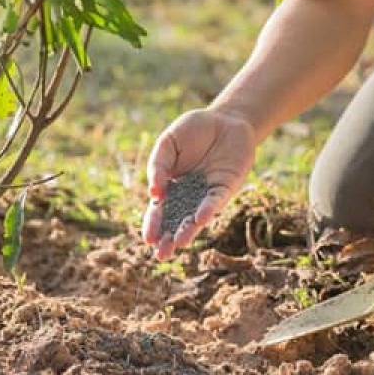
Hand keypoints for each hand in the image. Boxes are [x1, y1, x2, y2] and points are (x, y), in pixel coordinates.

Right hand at [141, 108, 256, 258]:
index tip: (148, 239)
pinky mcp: (225, 188)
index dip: (153, 225)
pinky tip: (199, 219)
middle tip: (161, 254)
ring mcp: (206, 194)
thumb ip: (158, 165)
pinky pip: (214, 202)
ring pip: (194, 218)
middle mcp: (188, 196)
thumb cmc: (193, 131)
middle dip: (168, 238)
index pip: (158, 211)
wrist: (225, 120)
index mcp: (170, 187)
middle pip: (175, 221)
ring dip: (187, 231)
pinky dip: (206, 209)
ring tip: (179, 243)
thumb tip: (154, 192)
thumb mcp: (168, 143)